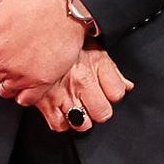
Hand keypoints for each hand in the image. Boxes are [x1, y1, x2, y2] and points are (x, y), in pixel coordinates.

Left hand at [0, 0, 86, 95]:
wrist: (69, 7)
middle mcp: (4, 62)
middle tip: (11, 56)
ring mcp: (23, 73)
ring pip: (5, 89)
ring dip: (10, 81)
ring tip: (21, 67)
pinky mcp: (42, 81)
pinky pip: (25, 100)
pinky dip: (25, 94)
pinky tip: (29, 82)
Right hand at [21, 44, 135, 131]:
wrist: (34, 37)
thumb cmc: (67, 44)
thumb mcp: (94, 50)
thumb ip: (113, 71)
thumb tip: (128, 87)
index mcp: (96, 64)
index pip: (117, 93)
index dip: (113, 95)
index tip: (107, 93)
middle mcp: (81, 81)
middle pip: (102, 113)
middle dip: (98, 110)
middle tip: (92, 104)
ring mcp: (62, 93)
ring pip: (82, 123)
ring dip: (81, 119)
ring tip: (78, 109)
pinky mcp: (43, 102)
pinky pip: (59, 125)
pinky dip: (61, 122)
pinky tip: (62, 112)